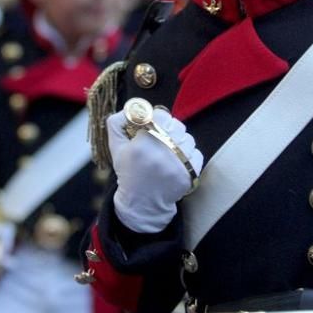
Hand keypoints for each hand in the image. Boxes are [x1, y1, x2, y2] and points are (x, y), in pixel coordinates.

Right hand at [108, 106, 203, 233]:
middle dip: (169, 127)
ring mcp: (177, 165)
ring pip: (188, 138)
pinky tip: (177, 159)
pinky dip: (189, 154)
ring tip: (170, 148)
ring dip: (180, 140)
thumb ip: (116, 124)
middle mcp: (160, 154)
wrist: (142, 203)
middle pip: (176, 125)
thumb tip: (129, 108)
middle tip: (162, 135)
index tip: (154, 123)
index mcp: (141, 146)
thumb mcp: (116, 148)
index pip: (161, 116)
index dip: (158, 117)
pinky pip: (196, 153)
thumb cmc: (128, 172)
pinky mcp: (189, 175)